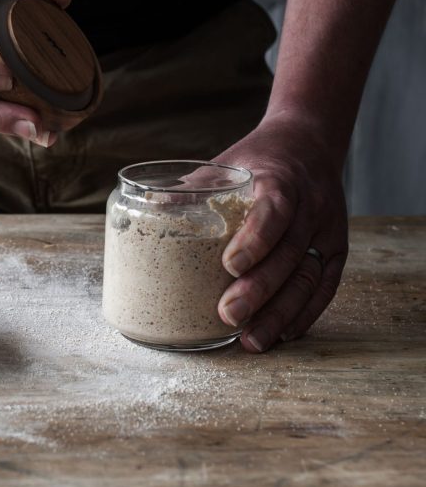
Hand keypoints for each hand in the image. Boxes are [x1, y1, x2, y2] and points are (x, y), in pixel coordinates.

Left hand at [211, 112, 348, 351]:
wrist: (308, 146)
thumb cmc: (257, 160)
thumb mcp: (225, 164)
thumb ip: (192, 189)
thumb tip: (148, 208)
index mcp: (280, 179)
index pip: (274, 210)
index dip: (255, 239)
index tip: (229, 266)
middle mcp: (310, 205)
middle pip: (289, 252)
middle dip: (259, 288)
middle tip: (228, 315)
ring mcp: (327, 229)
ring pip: (309, 276)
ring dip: (281, 313)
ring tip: (252, 341)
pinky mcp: (337, 248)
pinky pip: (325, 287)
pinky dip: (305, 314)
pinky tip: (282, 334)